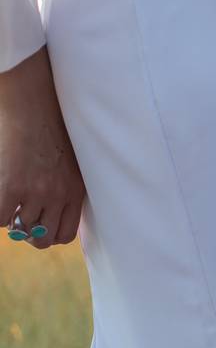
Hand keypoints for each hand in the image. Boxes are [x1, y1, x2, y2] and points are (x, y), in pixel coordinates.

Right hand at [0, 47, 85, 248]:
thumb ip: (66, 190)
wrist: (35, 108)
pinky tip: (2, 199)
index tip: (40, 227)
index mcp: (76, 192)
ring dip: (12, 220)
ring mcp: (36, 193)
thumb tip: (51, 215)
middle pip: (42, 239)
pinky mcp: (12, 187)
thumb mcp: (72, 165)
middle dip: (30, 235)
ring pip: (19, 229)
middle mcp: (59, 196)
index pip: (65, 234)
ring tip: (12, 201)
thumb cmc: (52, 133)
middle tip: (21, 221)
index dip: (49, 235)